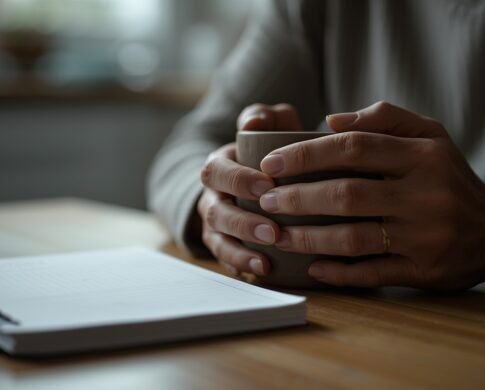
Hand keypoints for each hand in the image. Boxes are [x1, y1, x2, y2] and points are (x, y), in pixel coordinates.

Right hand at [197, 103, 303, 275]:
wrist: (258, 179)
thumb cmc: (268, 151)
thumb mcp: (266, 127)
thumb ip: (263, 116)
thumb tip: (254, 123)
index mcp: (218, 166)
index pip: (218, 172)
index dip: (238, 180)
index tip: (268, 186)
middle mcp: (211, 197)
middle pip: (215, 212)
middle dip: (242, 224)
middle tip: (273, 232)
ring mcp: (215, 225)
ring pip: (218, 241)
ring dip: (239, 253)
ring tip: (265, 263)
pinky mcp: (225, 246)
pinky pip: (226, 261)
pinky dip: (239, 268)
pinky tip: (259, 274)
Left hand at [258, 101, 484, 289]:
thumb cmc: (448, 176)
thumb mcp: (430, 135)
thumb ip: (383, 119)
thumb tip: (331, 120)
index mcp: (422, 157)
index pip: (354, 148)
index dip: (307, 154)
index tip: (271, 162)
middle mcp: (424, 196)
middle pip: (346, 195)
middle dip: (298, 198)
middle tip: (266, 200)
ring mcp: (423, 237)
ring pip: (352, 239)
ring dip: (307, 238)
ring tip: (277, 235)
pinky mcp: (422, 270)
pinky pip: (371, 273)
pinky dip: (338, 272)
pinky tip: (312, 267)